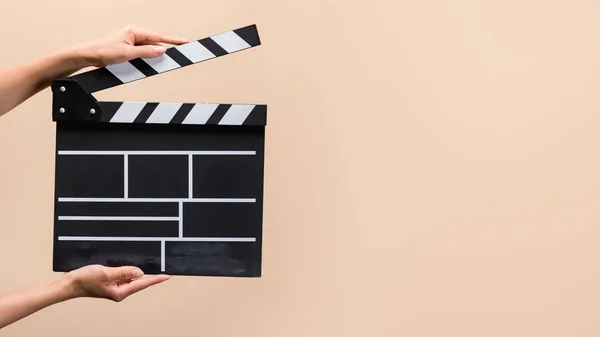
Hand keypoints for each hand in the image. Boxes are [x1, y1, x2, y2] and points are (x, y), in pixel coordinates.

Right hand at [63, 264, 169, 301]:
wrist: (70, 283)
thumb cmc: (84, 280)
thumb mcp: (105, 273)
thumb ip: (123, 272)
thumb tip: (139, 272)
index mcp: (120, 292)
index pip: (141, 284)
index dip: (155, 279)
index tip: (166, 276)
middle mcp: (119, 291)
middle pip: (138, 281)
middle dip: (150, 275)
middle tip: (162, 268)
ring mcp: (115, 286)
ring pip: (131, 278)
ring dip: (138, 272)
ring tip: (150, 264)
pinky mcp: (111, 281)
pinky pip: (124, 275)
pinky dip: (128, 270)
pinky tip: (132, 265)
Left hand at [73, 24, 188, 66]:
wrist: (88, 55)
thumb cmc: (103, 50)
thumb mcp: (128, 54)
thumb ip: (146, 52)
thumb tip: (161, 51)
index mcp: (135, 31)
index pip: (159, 36)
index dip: (174, 40)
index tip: (185, 42)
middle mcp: (135, 35)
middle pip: (156, 43)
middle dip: (164, 51)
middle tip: (178, 55)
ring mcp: (132, 42)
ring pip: (150, 50)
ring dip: (153, 57)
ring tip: (153, 63)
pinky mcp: (130, 49)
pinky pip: (143, 54)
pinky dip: (146, 60)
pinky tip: (145, 64)